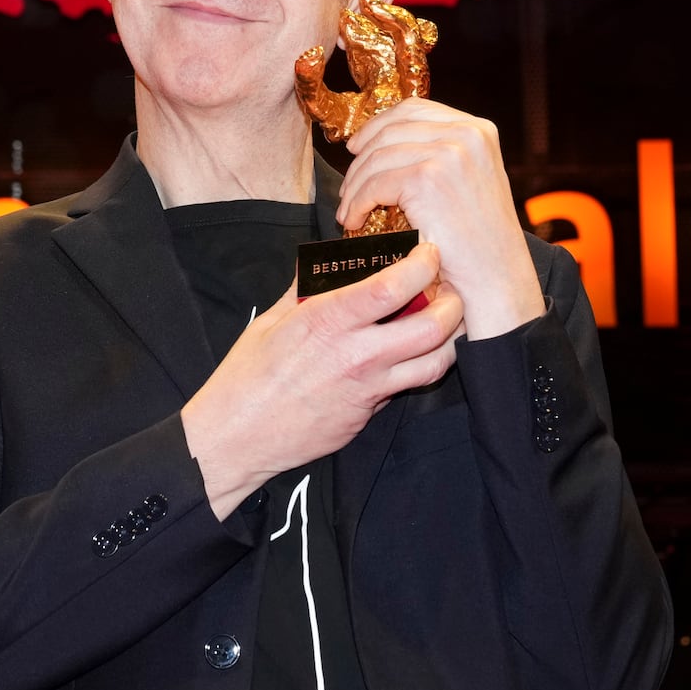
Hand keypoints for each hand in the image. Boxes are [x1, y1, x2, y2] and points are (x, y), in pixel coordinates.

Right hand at [181, 243, 463, 519]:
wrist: (237, 436)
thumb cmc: (247, 377)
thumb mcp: (273, 320)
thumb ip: (304, 288)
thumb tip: (323, 262)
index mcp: (327, 321)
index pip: (391, 287)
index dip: (422, 265)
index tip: (429, 253)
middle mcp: (355, 355)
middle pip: (432, 328)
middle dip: (454, 305)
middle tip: (451, 291)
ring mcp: (367, 390)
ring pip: (434, 364)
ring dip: (449, 341)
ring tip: (446, 324)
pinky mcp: (368, 415)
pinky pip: (406, 387)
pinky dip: (417, 367)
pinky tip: (412, 355)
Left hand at [337, 98, 543, 338]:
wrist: (495, 279)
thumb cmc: (479, 241)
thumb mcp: (469, 181)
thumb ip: (440, 153)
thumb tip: (383, 140)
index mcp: (477, 129)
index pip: (413, 108)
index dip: (377, 125)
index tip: (358, 147)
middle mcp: (466, 134)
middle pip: (390, 130)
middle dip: (360, 159)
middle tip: (348, 187)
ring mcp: (449, 154)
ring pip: (377, 158)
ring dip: (354, 186)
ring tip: (348, 210)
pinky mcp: (427, 179)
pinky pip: (374, 184)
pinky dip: (356, 203)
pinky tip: (354, 221)